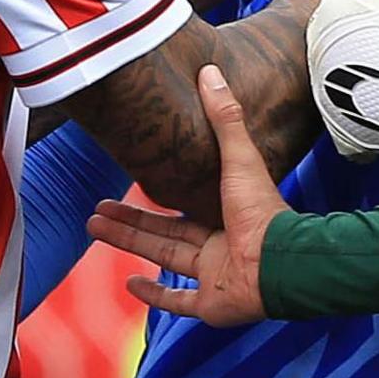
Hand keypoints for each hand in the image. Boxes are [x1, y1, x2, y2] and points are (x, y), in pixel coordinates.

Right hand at [84, 65, 282, 326]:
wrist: (283, 260)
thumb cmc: (264, 211)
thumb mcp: (240, 159)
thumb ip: (225, 119)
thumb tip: (210, 72)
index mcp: (224, 217)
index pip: (182, 208)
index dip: (153, 199)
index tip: (129, 185)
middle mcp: (217, 248)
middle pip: (163, 235)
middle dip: (128, 222)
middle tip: (95, 210)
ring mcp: (214, 278)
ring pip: (163, 260)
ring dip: (129, 245)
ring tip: (95, 228)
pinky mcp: (211, 305)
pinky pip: (178, 302)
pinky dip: (154, 295)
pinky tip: (129, 284)